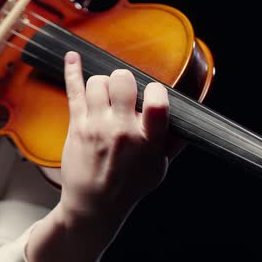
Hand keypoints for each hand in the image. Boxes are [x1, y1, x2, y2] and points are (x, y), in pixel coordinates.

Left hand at [59, 51, 179, 222]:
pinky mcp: (77, 125)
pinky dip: (72, 70)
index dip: (155, 90)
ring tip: (107, 96)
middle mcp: (120, 130)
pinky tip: (72, 57)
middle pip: (123, 81)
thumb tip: (189, 118)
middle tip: (125, 93)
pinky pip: (74, 90)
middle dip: (126, 80)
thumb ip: (173, 141)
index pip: (156, 102)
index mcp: (146, 140)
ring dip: (104, 83)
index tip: (153, 93)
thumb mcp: (159, 167)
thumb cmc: (128, 186)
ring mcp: (96, 126)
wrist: (94, 204)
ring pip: (98, 82)